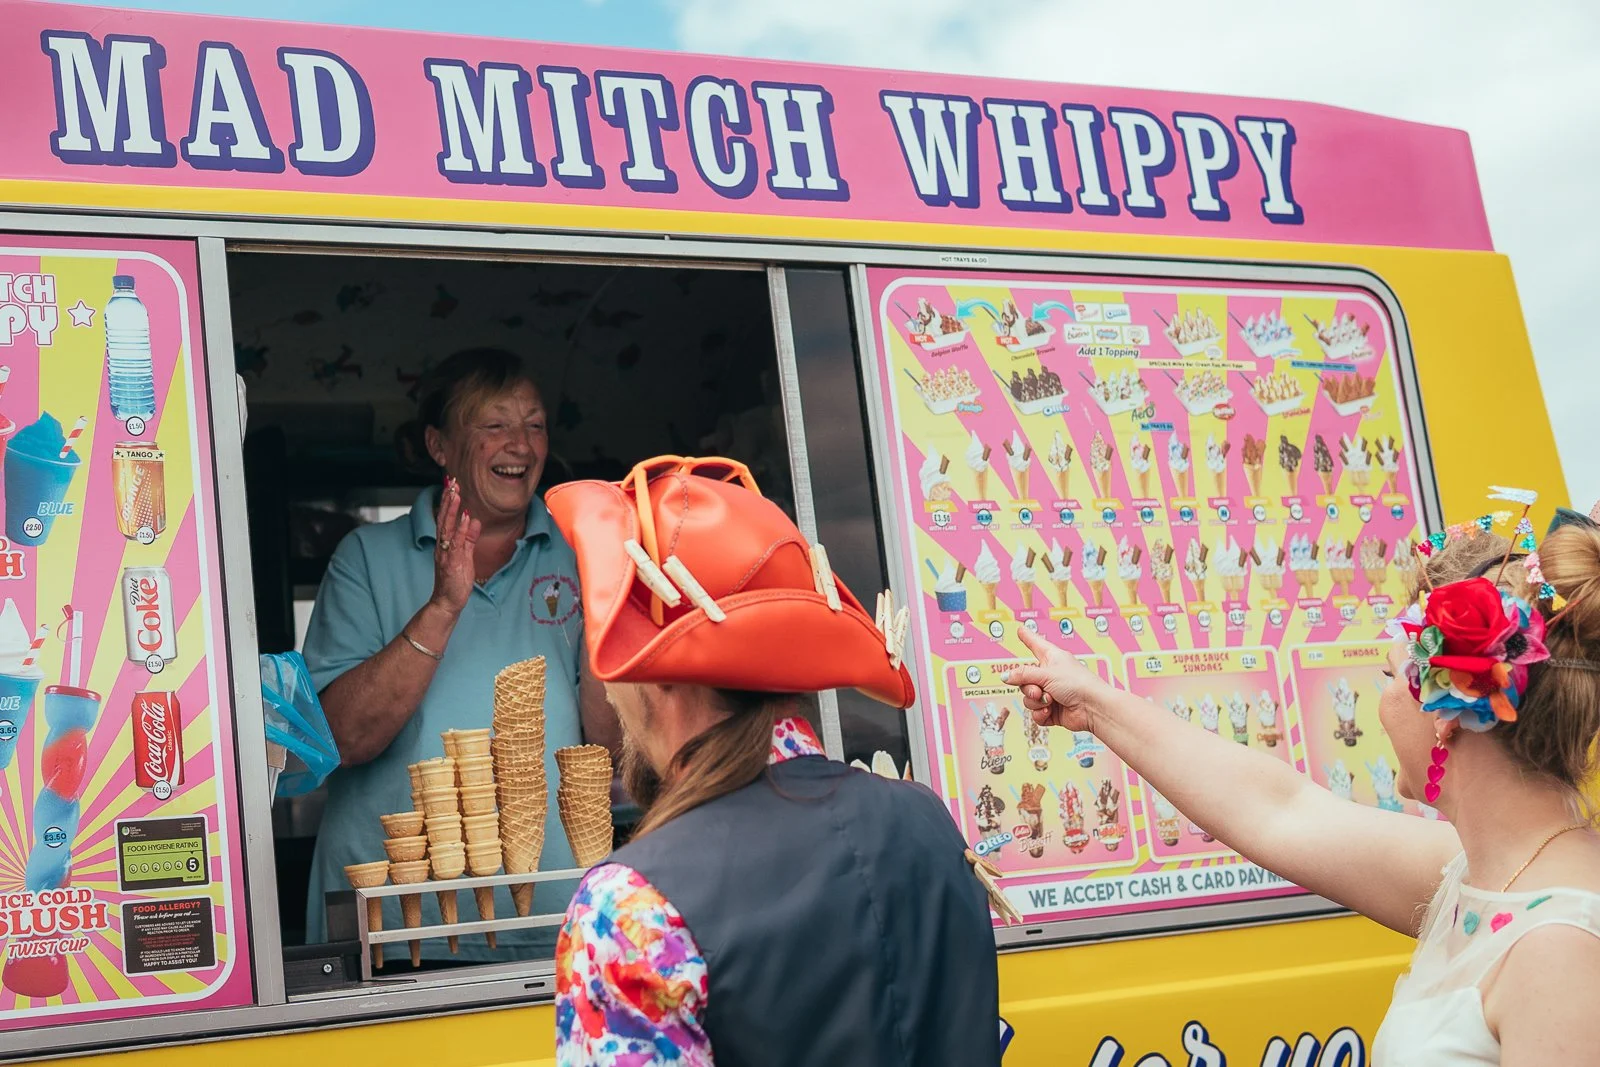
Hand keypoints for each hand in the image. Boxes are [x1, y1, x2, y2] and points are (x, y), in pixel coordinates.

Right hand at [431, 478, 480, 615]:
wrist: (447, 603)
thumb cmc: (455, 581)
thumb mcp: (465, 556)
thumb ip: (469, 538)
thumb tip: (473, 520)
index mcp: (445, 544)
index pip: (445, 518)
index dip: (448, 501)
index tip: (452, 485)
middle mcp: (442, 546)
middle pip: (443, 518)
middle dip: (447, 499)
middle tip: (451, 482)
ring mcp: (445, 554)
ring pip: (447, 528)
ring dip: (451, 509)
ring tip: (455, 493)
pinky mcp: (452, 563)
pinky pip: (456, 544)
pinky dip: (460, 530)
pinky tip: (465, 517)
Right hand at [1004, 626, 1112, 731]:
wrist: (1093, 708)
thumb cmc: (1078, 683)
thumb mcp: (1046, 674)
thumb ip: (1023, 675)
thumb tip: (1006, 676)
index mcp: (1051, 658)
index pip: (1035, 644)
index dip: (1028, 637)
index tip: (1020, 630)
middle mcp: (1050, 675)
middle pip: (1025, 679)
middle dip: (1029, 688)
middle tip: (1038, 690)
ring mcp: (1051, 693)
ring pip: (1028, 698)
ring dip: (1036, 702)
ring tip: (1049, 701)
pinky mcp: (1052, 710)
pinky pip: (1035, 712)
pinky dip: (1040, 713)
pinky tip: (1049, 711)